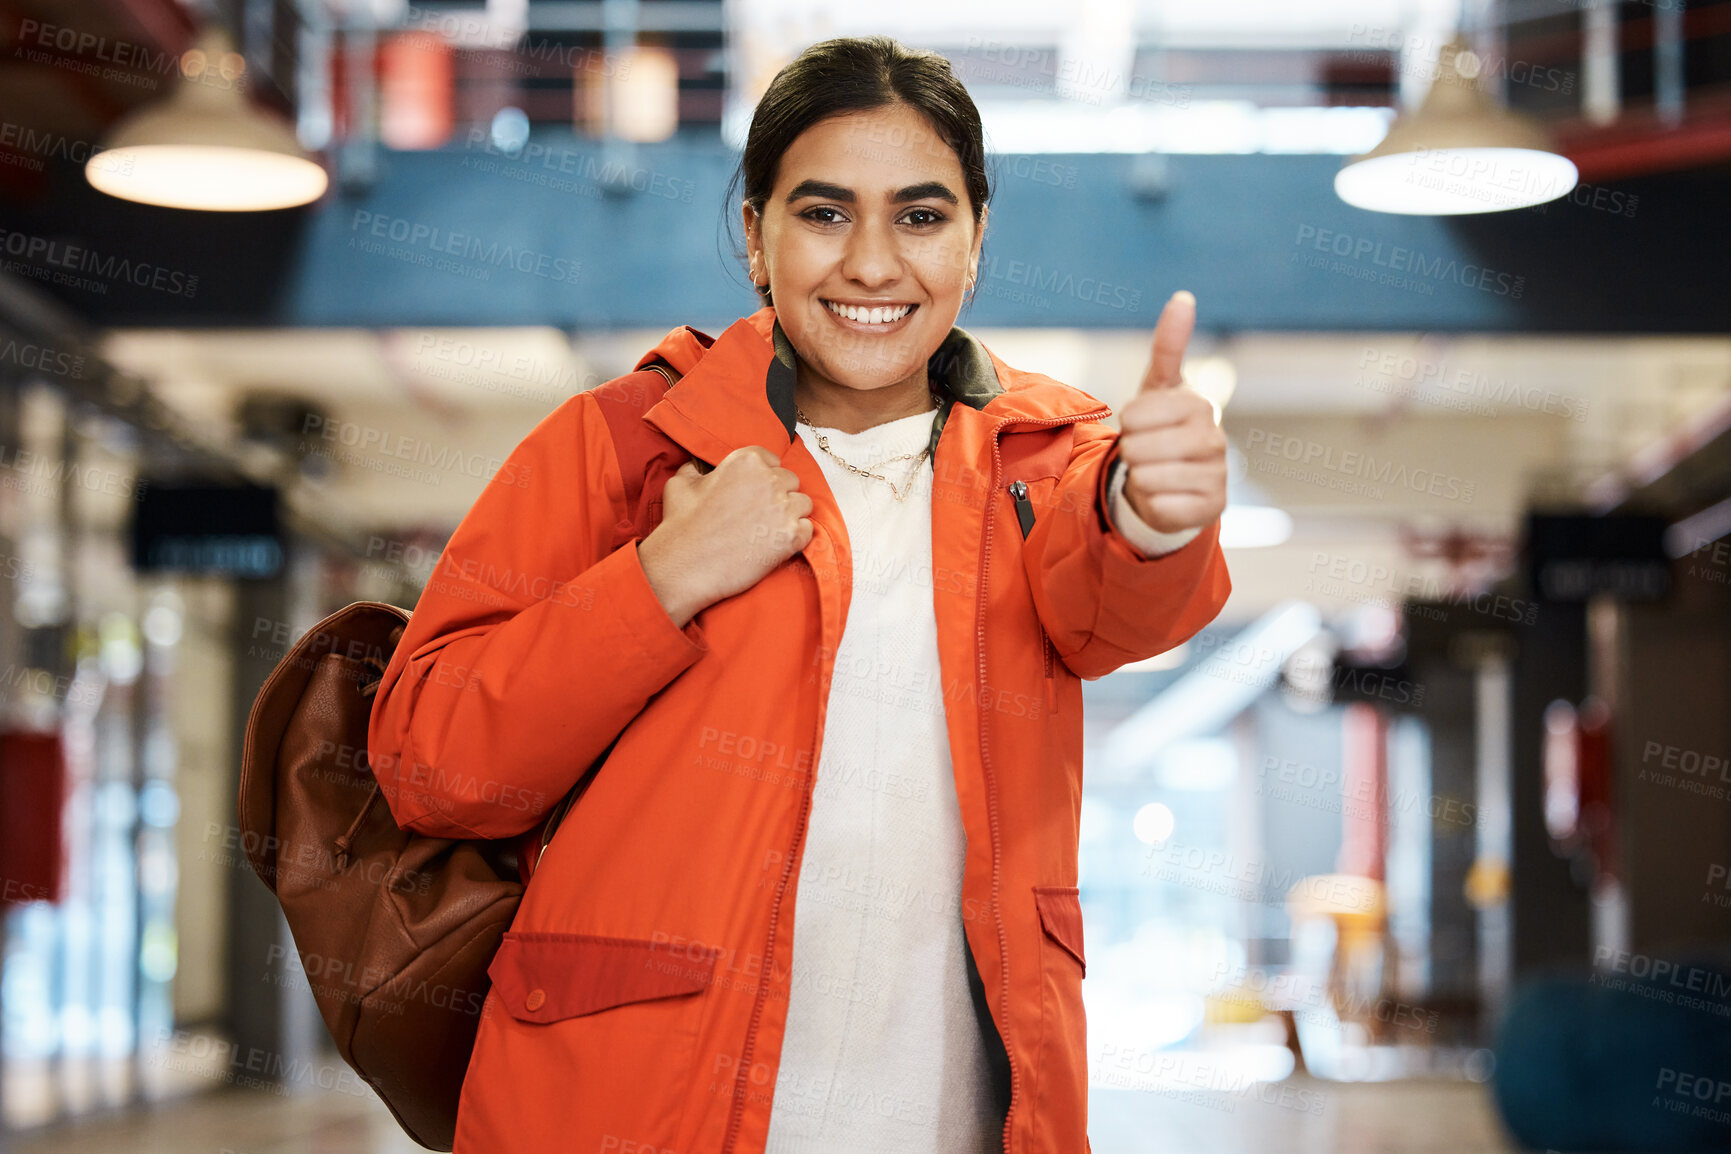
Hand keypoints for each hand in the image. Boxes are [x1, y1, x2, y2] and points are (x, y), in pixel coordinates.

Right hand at [638, 445, 813, 625]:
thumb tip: (699, 468)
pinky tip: (775, 544)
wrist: (686, 565)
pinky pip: (808, 530)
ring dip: (790, 515)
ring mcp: (784, 508)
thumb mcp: (681, 483)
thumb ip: (697, 469)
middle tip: (759, 514)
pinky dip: (795, 537)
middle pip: (790, 481)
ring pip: (803, 504)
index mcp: (746, 461)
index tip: (755, 491)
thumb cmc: (682, 525)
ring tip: (768, 530)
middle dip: (778, 495)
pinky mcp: (792, 537)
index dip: (764, 476)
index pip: (772, 460)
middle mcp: (769, 480)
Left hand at [1116, 290, 1227, 534]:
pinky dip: (1152, 503)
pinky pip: (1161, 507)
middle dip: (1131, 453)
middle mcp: (1215, 438)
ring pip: (1147, 478)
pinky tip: (1165, 497)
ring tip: (1155, 473)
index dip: (1128, 424)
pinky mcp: (1212, 509)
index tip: (1143, 425)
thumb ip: (1169, 345)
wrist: (1173, 480)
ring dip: (1140, 478)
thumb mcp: (1159, 387)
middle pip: (1138, 448)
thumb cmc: (1162, 429)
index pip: (1135, 415)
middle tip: (1147, 453)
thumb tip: (1183, 297)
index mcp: (1199, 405)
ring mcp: (1217, 475)